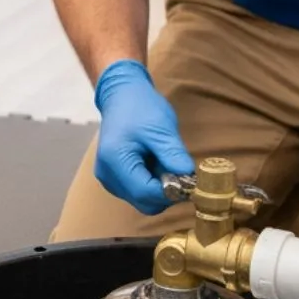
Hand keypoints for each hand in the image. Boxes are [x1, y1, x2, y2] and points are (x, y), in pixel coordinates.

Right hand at [93, 59, 194, 214]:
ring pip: (141, 200)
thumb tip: (191, 181)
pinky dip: (151, 184)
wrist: (121, 95)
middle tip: (179, 171)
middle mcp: (107, 175)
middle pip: (143, 202)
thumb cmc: (140, 107)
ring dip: (159, 188)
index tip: (190, 181)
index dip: (171, 192)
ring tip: (163, 161)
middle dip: (166, 193)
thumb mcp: (161, 129)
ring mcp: (108, 178)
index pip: (146, 194)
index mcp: (115, 161)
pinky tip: (154, 164)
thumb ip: (174, 156)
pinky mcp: (113, 178)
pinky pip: (136, 192)